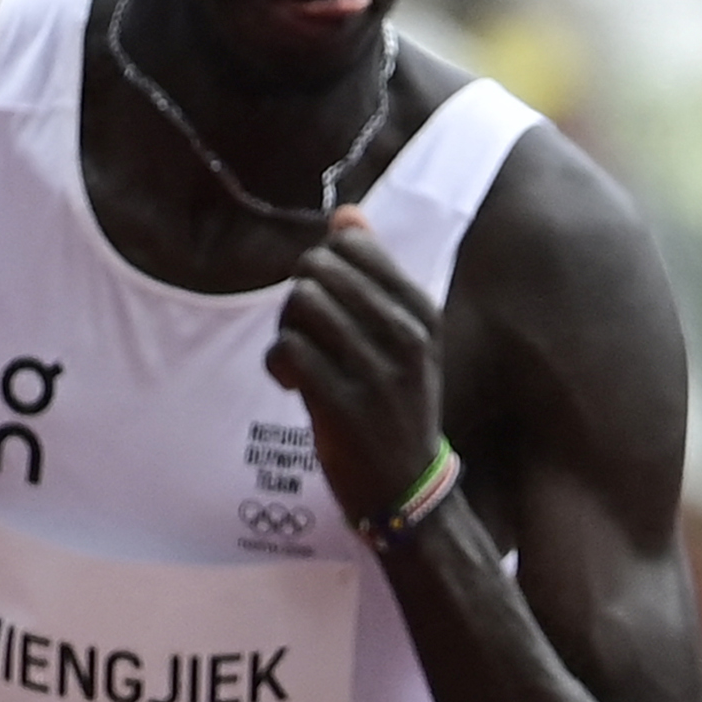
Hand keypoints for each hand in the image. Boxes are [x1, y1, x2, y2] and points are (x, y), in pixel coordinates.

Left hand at [269, 210, 448, 531]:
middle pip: (317, 270)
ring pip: (300, 303)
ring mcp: (377, 373)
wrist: (404, 488)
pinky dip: (278, 364)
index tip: (333, 304)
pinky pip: (287, 348)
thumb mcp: (404, 339)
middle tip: (308, 336)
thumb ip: (375, 273)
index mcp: (423, 314)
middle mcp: (407, 339)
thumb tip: (347, 214)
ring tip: (299, 360)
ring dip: (286, 329)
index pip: (354, 246)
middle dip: (299, 297)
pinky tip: (292, 384)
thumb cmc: (396, 405)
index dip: (325, 267)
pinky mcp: (342, 404)